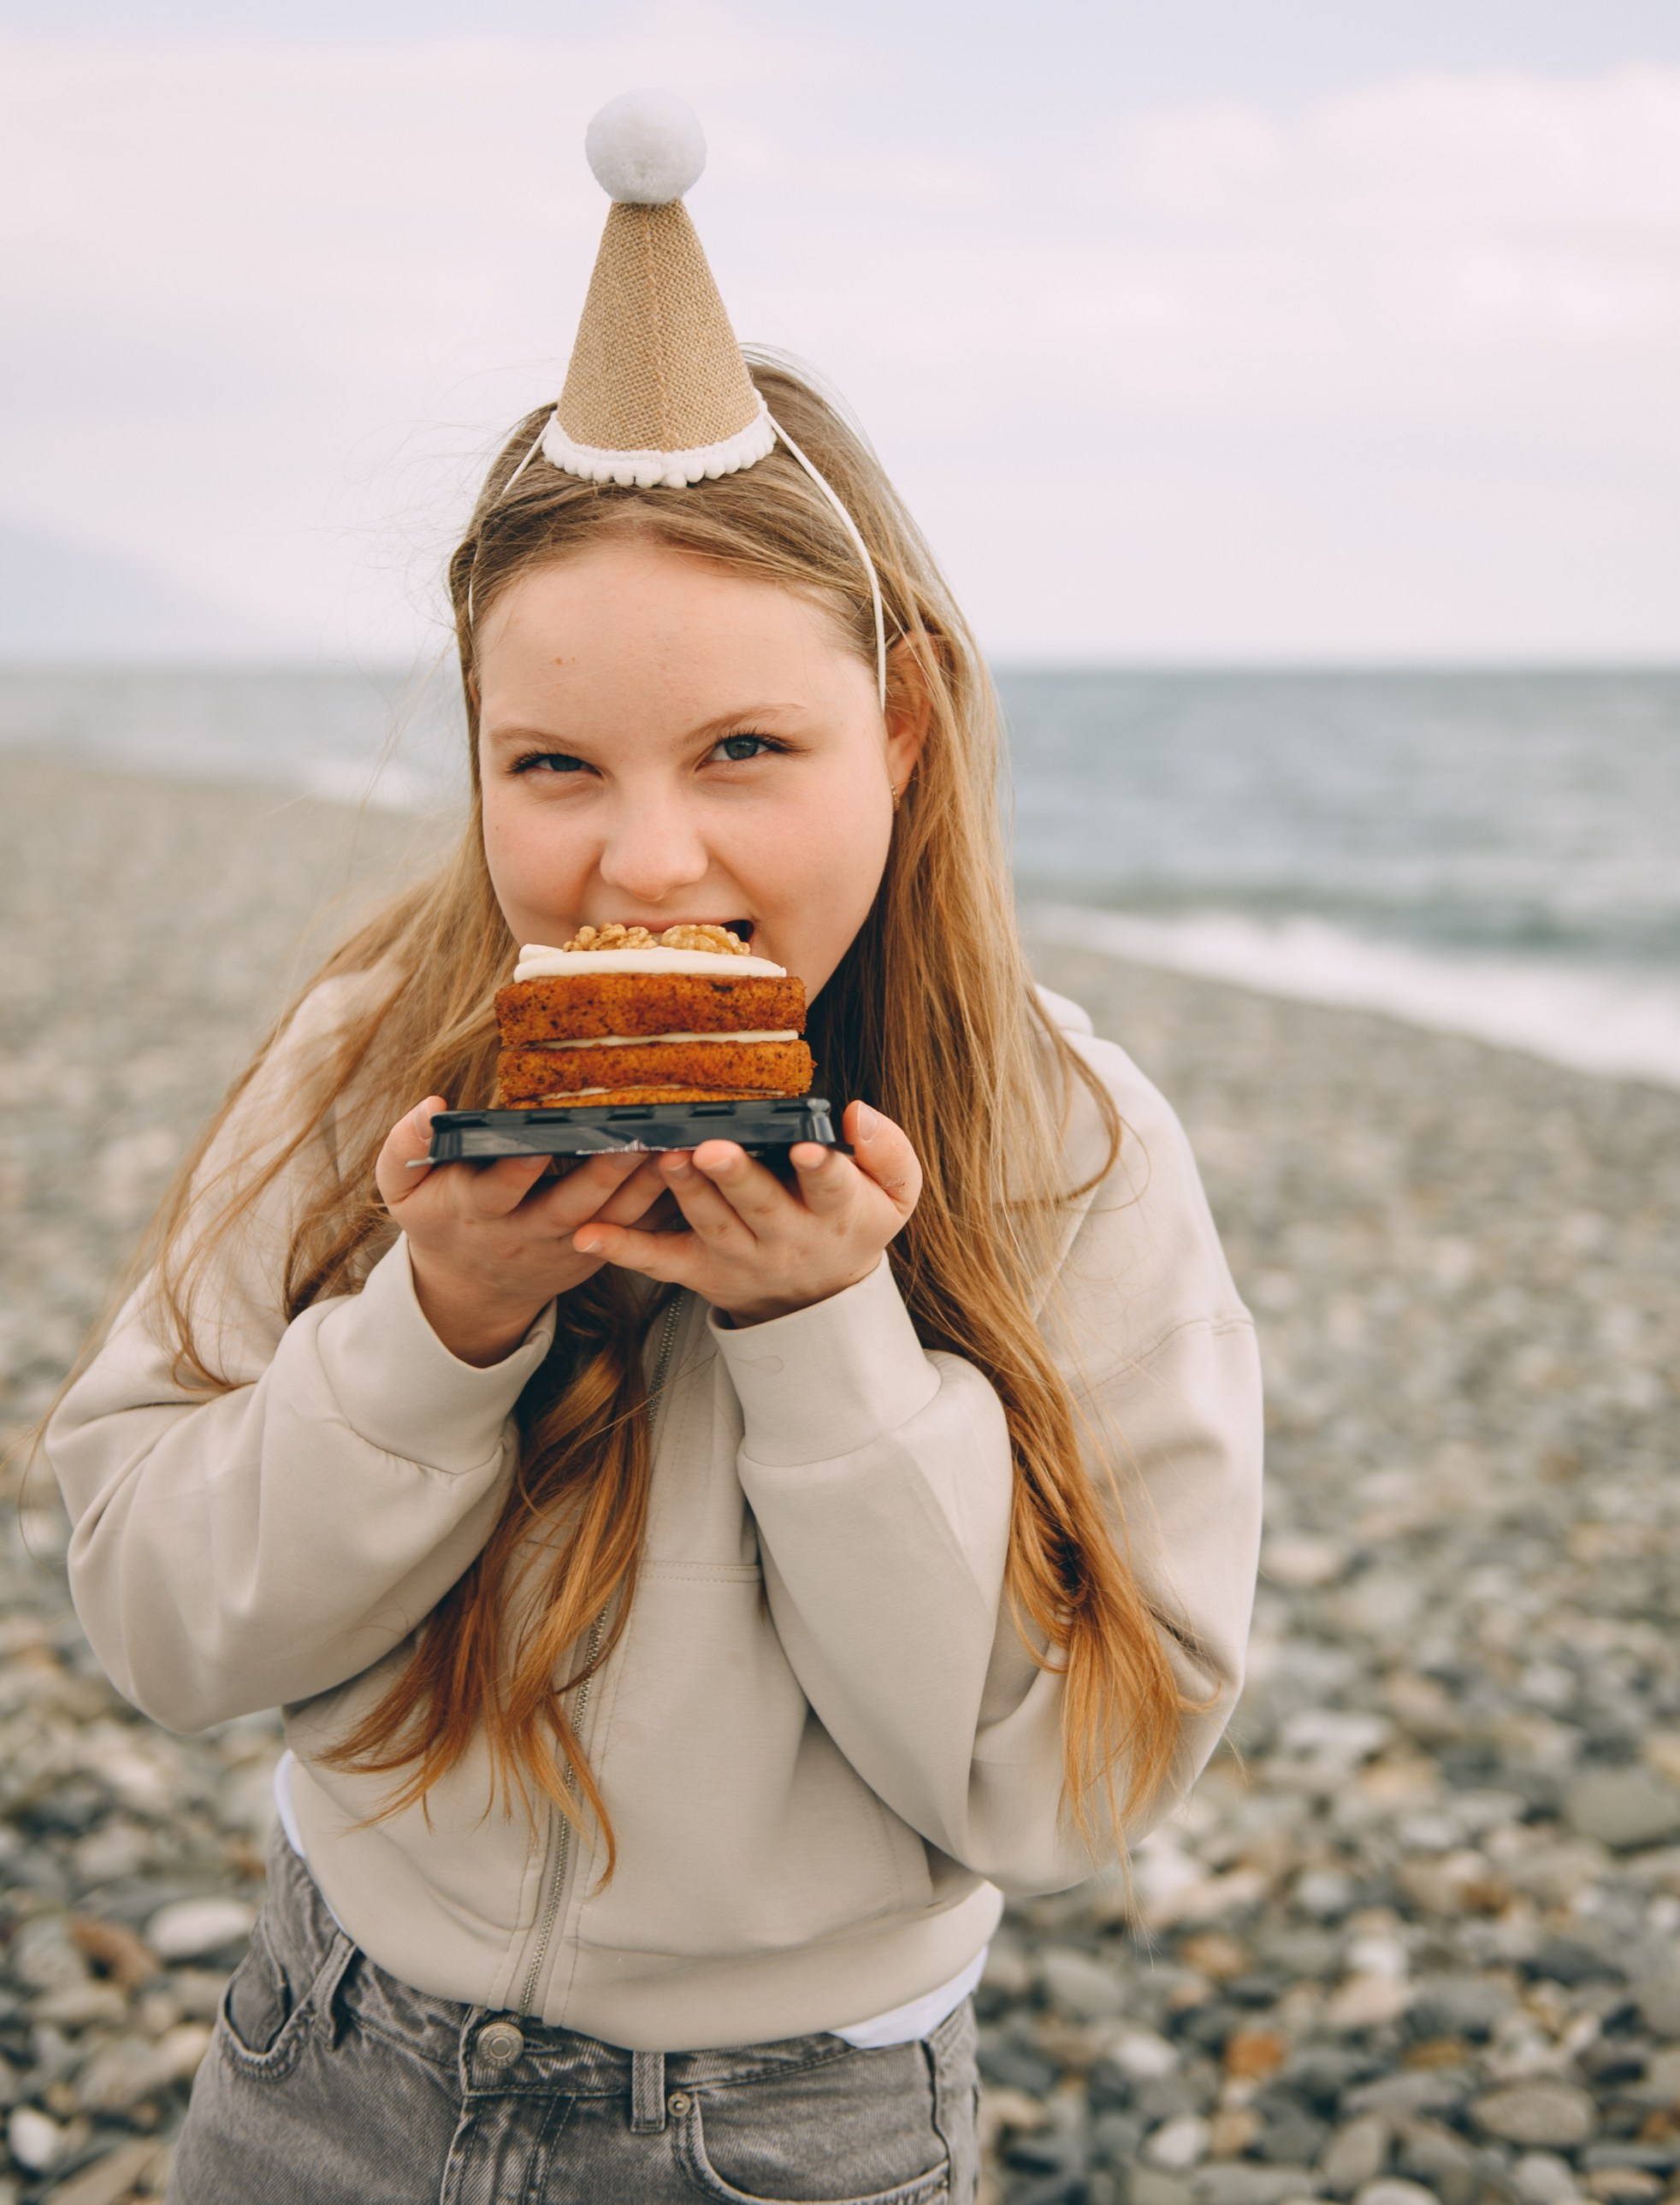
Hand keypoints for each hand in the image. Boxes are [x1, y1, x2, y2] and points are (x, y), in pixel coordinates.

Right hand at [374, 1099, 670, 1365]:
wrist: (471, 1288)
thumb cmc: (439, 1220)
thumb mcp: (402, 1191)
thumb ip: (403, 1148)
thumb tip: (430, 1106)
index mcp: (478, 1211)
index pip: (500, 1188)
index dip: (522, 1166)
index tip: (542, 1139)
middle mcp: (528, 1232)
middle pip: (571, 1205)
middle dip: (604, 1173)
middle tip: (635, 1139)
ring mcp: (568, 1246)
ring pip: (614, 1218)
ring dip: (646, 1185)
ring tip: (677, 1147)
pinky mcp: (598, 1251)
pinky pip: (636, 1228)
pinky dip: (662, 1201)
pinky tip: (688, 1169)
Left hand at [571, 1101, 920, 1326]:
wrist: (821, 1296)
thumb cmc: (854, 1221)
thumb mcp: (895, 1194)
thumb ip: (888, 1153)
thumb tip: (857, 1115)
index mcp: (838, 1213)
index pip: (832, 1187)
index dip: (821, 1167)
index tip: (807, 1145)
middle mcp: (787, 1238)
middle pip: (760, 1206)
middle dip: (736, 1177)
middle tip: (712, 1148)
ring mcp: (739, 1257)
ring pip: (710, 1225)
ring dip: (685, 1193)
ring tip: (666, 1159)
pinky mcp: (700, 1269)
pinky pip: (659, 1260)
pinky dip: (623, 1247)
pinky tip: (588, 1232)